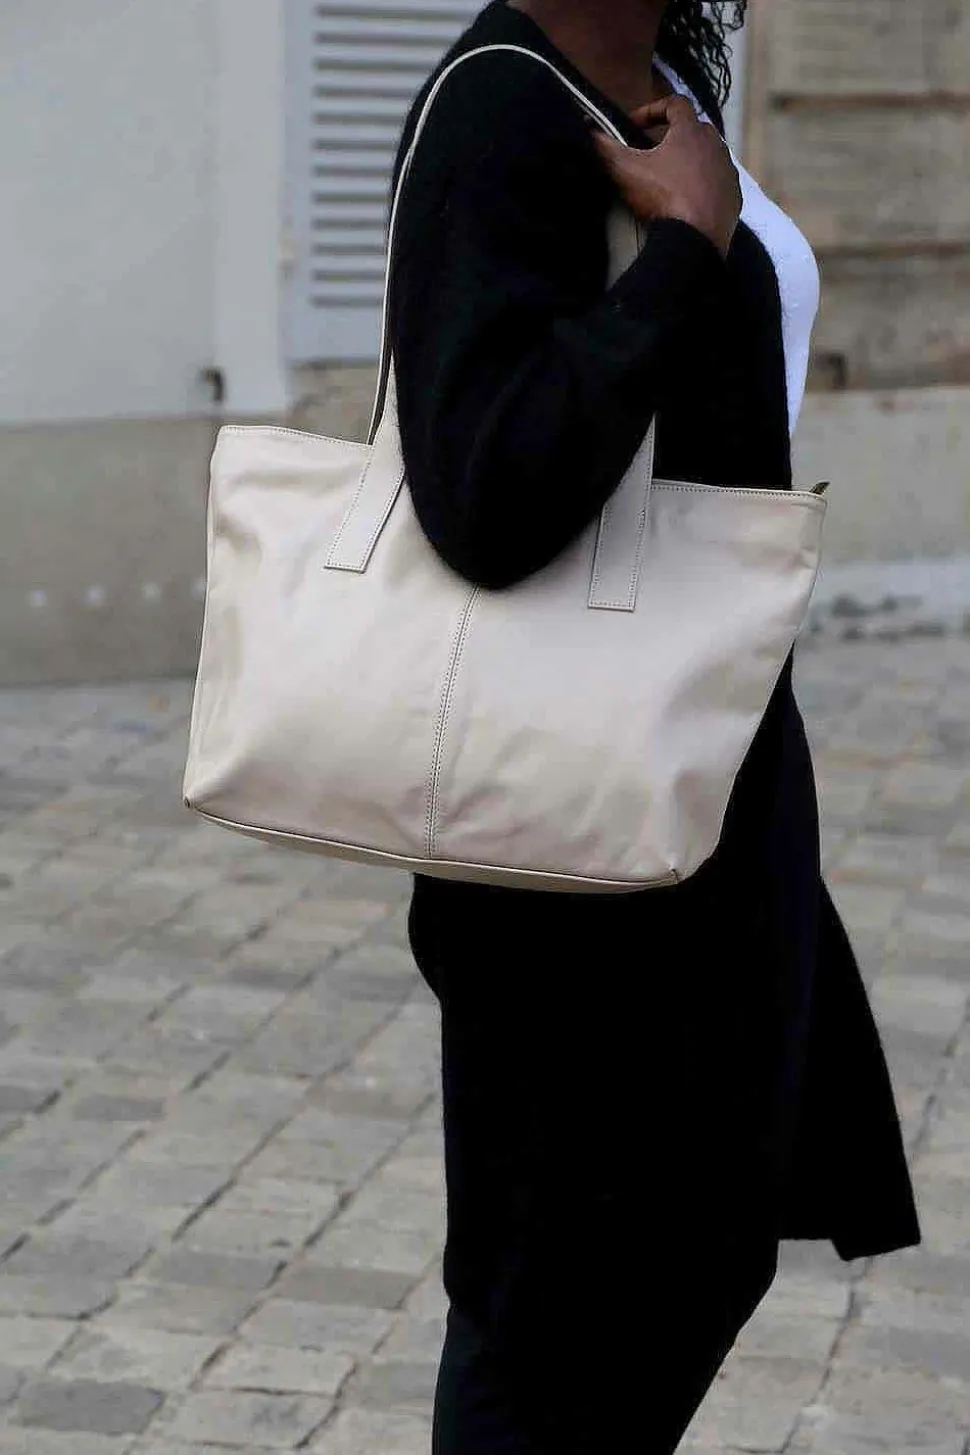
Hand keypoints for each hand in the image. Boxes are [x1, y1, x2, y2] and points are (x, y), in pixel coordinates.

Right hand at [592, 95, 741, 258]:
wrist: (696, 239)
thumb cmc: (663, 198)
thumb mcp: (625, 171)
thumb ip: (604, 147)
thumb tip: (587, 130)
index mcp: (691, 131)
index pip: (675, 103)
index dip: (652, 109)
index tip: (633, 125)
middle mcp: (715, 146)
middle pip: (695, 129)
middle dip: (673, 136)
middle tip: (652, 152)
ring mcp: (728, 173)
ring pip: (708, 157)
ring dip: (690, 161)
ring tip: (669, 178)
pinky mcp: (734, 199)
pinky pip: (717, 185)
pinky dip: (703, 187)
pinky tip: (687, 202)